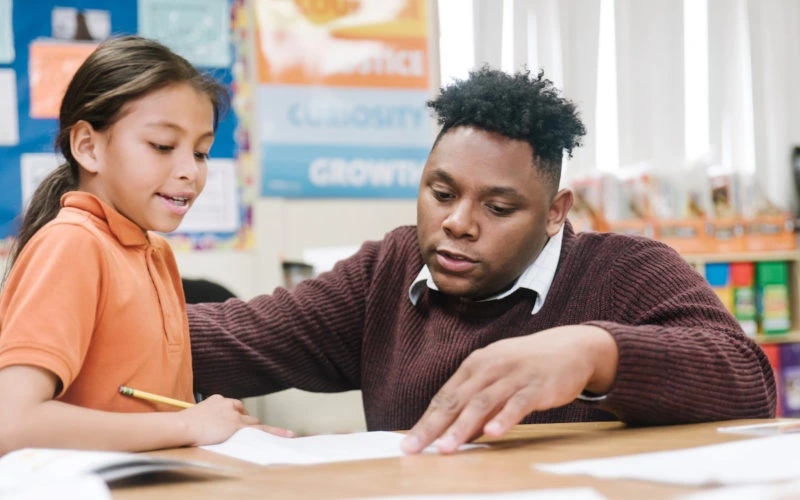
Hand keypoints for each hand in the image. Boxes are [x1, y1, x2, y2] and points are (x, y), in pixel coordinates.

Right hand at [179, 394, 293, 445]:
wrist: (183, 426)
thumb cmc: (183, 424)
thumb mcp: (194, 416)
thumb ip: (202, 417)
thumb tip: (198, 424)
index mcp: (217, 400)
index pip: (233, 406)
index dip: (236, 415)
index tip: (236, 420)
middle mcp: (229, 405)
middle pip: (244, 414)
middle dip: (246, 423)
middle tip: (243, 433)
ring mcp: (235, 416)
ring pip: (254, 423)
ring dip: (257, 430)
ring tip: (265, 437)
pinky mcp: (239, 427)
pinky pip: (262, 429)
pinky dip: (276, 432)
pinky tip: (287, 434)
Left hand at [400, 325, 617, 454]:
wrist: (569, 348)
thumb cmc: (526, 367)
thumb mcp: (497, 378)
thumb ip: (476, 403)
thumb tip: (454, 433)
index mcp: (475, 366)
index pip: (444, 397)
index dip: (425, 422)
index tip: (409, 444)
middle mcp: (489, 367)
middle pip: (456, 400)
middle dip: (433, 427)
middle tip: (415, 449)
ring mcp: (513, 375)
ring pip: (482, 403)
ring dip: (462, 427)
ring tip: (446, 449)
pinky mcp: (537, 385)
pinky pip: (517, 403)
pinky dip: (504, 418)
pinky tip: (492, 434)